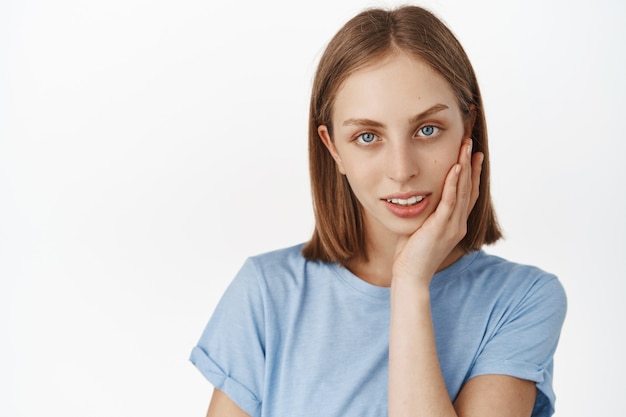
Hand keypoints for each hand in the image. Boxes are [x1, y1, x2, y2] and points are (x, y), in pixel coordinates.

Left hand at [392, 138, 483, 283]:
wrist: (410, 276)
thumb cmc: (411, 254)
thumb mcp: (420, 228)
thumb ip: (424, 212)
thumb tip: (417, 196)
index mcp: (455, 224)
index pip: (467, 194)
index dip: (471, 173)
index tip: (472, 154)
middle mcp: (458, 224)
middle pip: (469, 188)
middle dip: (470, 163)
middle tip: (470, 142)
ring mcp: (452, 226)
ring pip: (462, 191)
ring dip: (464, 167)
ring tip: (466, 147)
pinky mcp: (441, 227)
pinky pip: (450, 201)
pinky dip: (453, 183)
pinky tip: (456, 168)